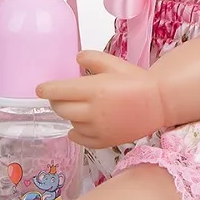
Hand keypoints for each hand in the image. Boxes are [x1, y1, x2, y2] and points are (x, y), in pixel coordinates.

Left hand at [37, 51, 166, 148]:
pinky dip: (75, 132)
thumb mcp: (115, 63)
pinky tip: (80, 124)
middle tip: (60, 96)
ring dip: (70, 114)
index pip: (59, 91)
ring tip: (80, 107)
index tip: (40, 88)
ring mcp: (98, 129)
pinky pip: (79, 139)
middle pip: (60, 109)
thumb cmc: (137, 82)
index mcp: (95, 89)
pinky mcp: (104, 142)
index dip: (46, 90)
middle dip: (56, 101)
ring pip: (70, 123)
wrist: (158, 104)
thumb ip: (92, 58)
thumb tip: (76, 58)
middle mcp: (94, 111)